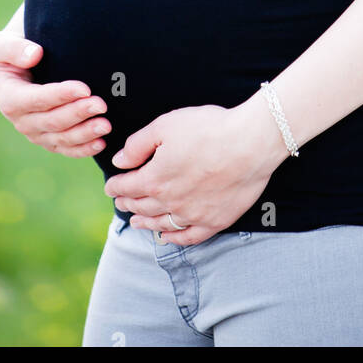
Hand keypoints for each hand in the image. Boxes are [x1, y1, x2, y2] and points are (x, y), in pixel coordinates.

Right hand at [0, 29, 110, 156]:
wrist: (15, 65)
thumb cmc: (10, 51)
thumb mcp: (0, 44)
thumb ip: (13, 48)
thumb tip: (34, 56)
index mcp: (9, 97)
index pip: (36, 100)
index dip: (59, 96)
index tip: (85, 88)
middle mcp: (21, 120)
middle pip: (52, 121)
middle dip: (78, 114)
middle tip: (102, 105)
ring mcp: (35, 132)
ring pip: (61, 139)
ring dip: (84, 134)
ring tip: (106, 125)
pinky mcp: (48, 138)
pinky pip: (66, 148)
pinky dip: (83, 149)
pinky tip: (101, 144)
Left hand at [103, 97, 287, 245]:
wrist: (250, 143)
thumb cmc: (209, 128)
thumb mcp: (166, 125)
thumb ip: (138, 145)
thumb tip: (120, 161)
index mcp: (155, 178)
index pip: (127, 187)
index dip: (116, 186)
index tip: (111, 185)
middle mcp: (170, 202)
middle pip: (142, 206)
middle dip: (128, 203)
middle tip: (120, 202)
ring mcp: (193, 214)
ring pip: (161, 223)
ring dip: (145, 222)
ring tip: (136, 222)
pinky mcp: (214, 221)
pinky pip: (188, 236)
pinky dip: (174, 238)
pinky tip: (167, 236)